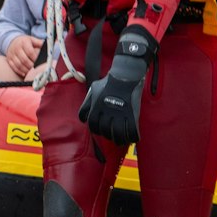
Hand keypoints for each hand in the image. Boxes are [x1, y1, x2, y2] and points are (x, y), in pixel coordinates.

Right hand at [5, 34, 44, 79]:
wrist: (12, 41)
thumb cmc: (25, 42)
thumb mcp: (32, 40)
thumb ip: (40, 43)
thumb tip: (51, 44)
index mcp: (24, 42)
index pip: (30, 52)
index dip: (36, 58)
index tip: (41, 63)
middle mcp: (17, 48)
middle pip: (24, 60)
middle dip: (31, 66)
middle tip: (37, 70)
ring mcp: (12, 54)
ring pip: (19, 65)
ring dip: (26, 70)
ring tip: (32, 73)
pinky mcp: (9, 59)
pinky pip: (14, 67)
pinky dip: (19, 71)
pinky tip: (25, 74)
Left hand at [78, 26, 152, 146]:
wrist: (125, 75)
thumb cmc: (108, 82)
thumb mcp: (93, 90)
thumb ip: (86, 104)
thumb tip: (83, 119)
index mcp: (96, 107)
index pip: (92, 124)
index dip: (96, 130)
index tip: (100, 131)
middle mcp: (107, 112)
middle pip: (105, 131)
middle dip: (108, 135)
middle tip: (111, 136)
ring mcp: (120, 114)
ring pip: (118, 134)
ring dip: (119, 140)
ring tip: (121, 141)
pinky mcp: (132, 114)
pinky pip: (132, 130)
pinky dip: (133, 137)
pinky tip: (134, 138)